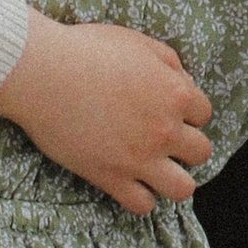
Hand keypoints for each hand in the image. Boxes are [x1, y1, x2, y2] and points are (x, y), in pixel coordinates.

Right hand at [0, 14, 214, 213]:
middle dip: (186, 146)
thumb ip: (170, 63)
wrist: (44, 73)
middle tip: (162, 139)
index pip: (204, 114)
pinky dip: (141, 198)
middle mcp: (165, 130)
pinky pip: (143, 205)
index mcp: (175, 94)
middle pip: (200, 153)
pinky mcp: (111, 177)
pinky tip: (130, 183)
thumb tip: (186, 85)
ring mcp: (140, 158)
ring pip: (183, 189)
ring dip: (174, 180)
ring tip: (156, 170)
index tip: (168, 111)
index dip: (188, 112)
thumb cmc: (87, 50)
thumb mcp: (138, 42)